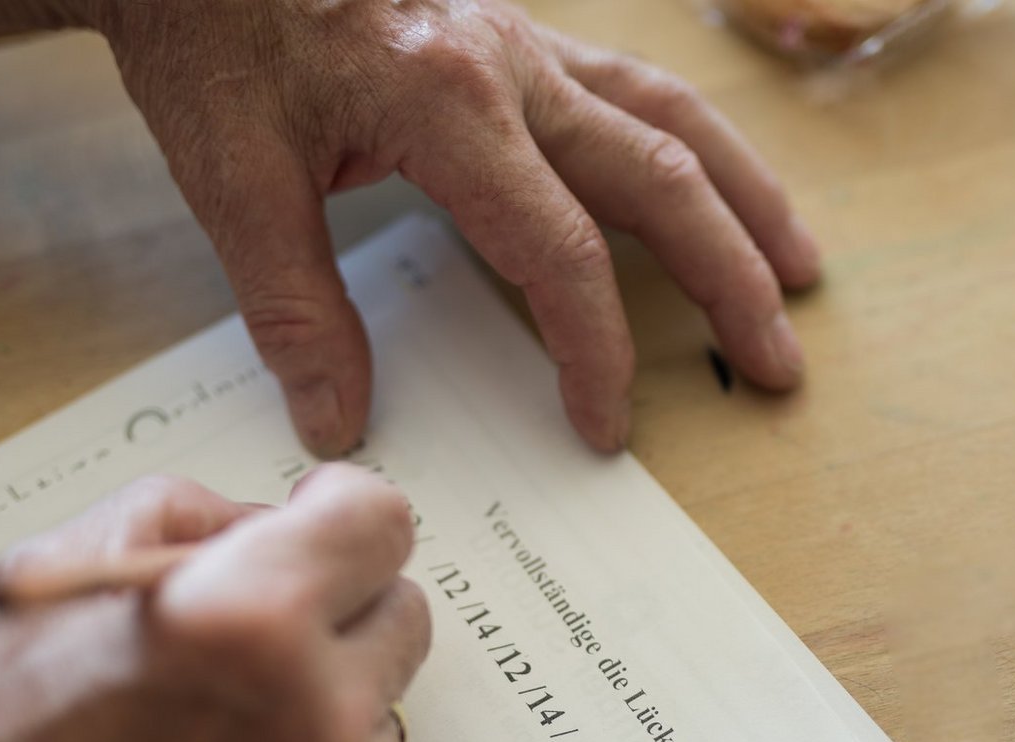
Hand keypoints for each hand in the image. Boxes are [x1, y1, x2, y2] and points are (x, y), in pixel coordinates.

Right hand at [0, 467, 429, 741]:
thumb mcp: (38, 585)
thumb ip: (173, 519)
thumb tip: (261, 518)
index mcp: (241, 619)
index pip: (379, 519)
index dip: (339, 504)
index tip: (311, 514)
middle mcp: (313, 708)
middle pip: (399, 600)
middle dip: (336, 588)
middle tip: (253, 607)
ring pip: (384, 682)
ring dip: (327, 670)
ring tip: (216, 701)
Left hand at [84, 0, 820, 454]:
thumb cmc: (214, 41)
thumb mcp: (233, 180)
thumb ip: (295, 308)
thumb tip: (340, 421)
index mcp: (449, 107)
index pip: (560, 251)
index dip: (594, 352)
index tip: (605, 428)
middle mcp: (511, 68)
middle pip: (660, 177)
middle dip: (730, 278)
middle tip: (778, 362)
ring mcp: (525, 45)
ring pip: (672, 119)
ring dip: (747, 198)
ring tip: (800, 270)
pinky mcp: (517, 42)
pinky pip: (635, 91)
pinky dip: (695, 147)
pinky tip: (715, 185)